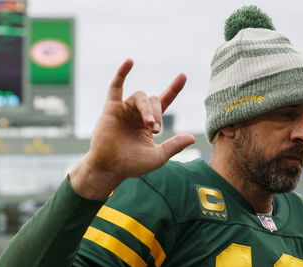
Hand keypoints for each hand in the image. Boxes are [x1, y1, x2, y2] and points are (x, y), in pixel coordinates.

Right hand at [70, 59, 194, 199]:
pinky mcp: (111, 109)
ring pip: (140, 97)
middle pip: (153, 100)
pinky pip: (116, 87)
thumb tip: (192, 137)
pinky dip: (122, 73)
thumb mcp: (158, 156)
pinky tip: (129, 62)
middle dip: (157, 113)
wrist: (110, 168)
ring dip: (147, 109)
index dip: (173, 89)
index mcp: (149, 123)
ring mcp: (124, 110)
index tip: (183, 76)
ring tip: (149, 124)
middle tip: (155, 129)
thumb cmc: (132, 165)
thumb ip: (174, 145)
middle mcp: (137, 113)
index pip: (164, 101)